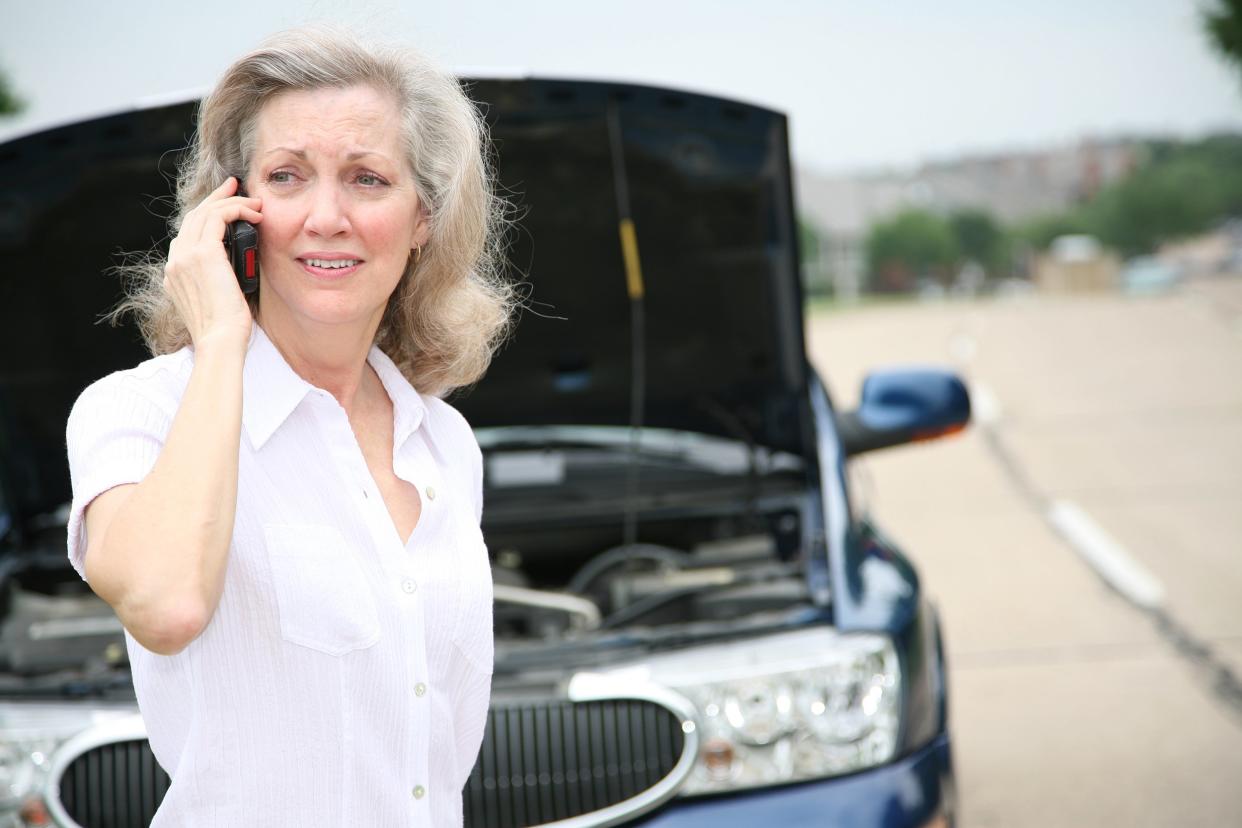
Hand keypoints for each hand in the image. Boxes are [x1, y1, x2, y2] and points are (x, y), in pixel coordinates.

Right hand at [163, 177, 262, 352]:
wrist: (221, 342)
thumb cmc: (227, 330)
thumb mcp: (219, 299)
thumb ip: (219, 280)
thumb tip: (237, 267)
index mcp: (176, 273)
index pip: (189, 233)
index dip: (208, 214)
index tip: (227, 204)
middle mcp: (175, 262)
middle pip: (194, 217)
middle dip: (217, 198)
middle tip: (237, 187)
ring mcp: (184, 257)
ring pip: (205, 213)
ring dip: (232, 203)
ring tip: (255, 203)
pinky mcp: (202, 254)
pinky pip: (218, 218)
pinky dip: (236, 210)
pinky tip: (254, 214)